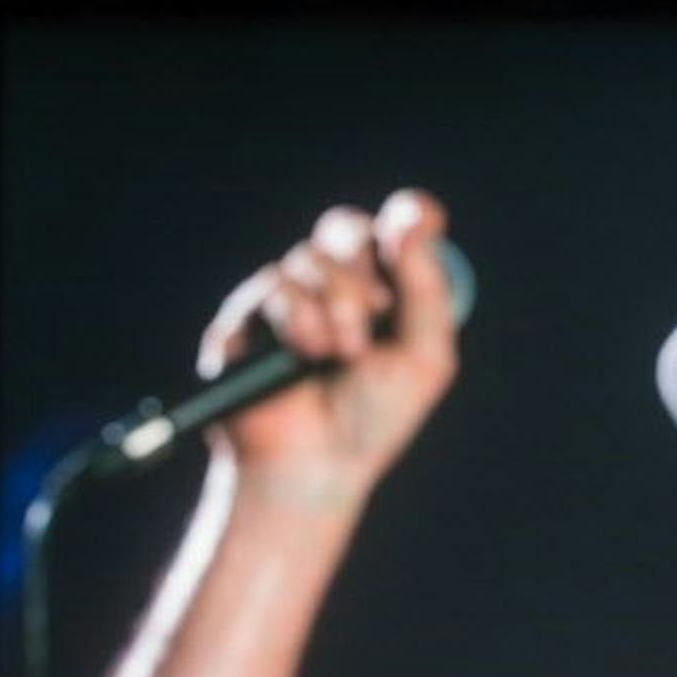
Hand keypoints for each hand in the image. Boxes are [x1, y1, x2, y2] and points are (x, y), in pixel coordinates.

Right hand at [195, 188, 459, 497]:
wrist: (318, 461)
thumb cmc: (376, 418)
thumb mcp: (425, 359)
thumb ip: (428, 291)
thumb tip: (412, 223)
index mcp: (386, 294)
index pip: (395, 231)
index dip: (408, 215)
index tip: (420, 217)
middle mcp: (336, 287)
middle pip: (347, 227)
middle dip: (365, 268)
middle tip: (377, 314)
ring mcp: (290, 297)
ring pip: (312, 257)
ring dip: (337, 305)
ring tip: (341, 356)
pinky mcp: (248, 312)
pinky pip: (275, 282)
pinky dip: (300, 318)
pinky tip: (307, 355)